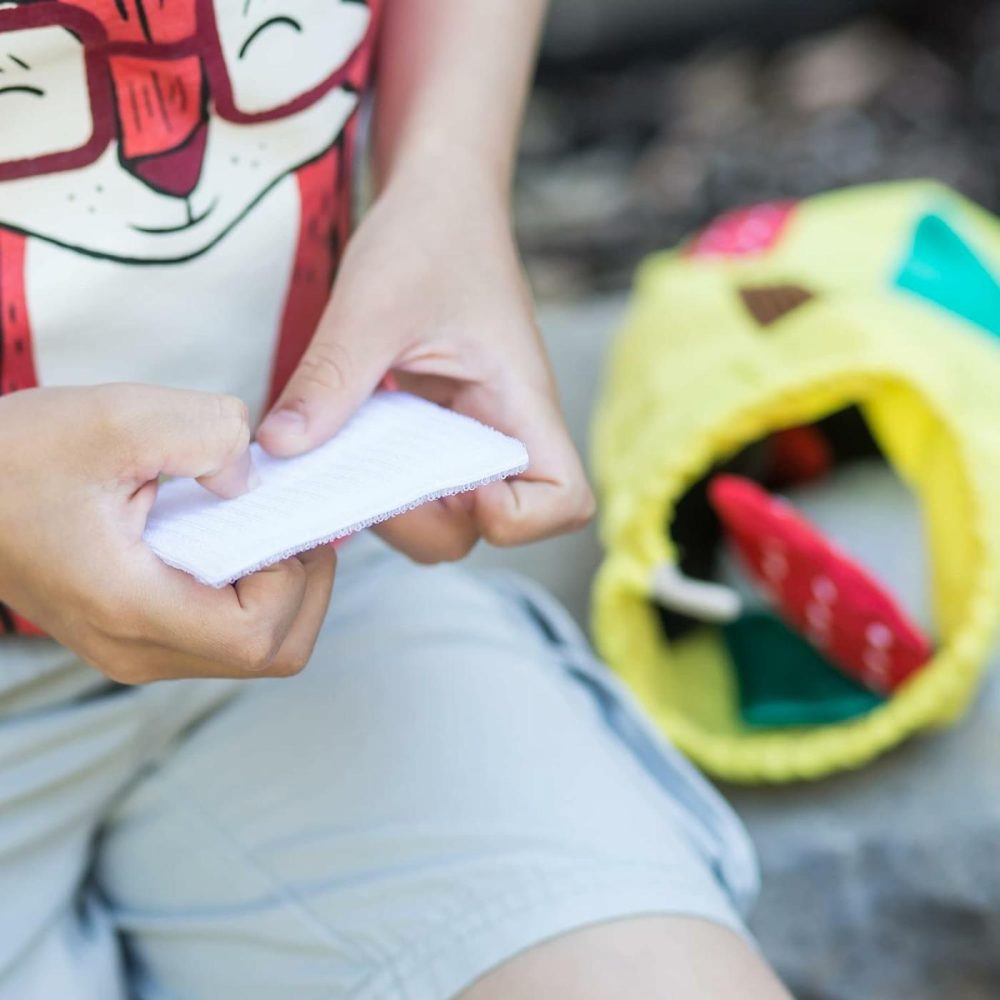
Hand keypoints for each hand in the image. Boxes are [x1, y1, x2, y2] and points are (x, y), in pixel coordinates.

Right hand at [0, 385, 334, 682]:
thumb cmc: (14, 458)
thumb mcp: (118, 417)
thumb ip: (208, 434)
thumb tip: (254, 478)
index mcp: (131, 609)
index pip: (258, 636)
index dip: (293, 577)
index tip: (277, 516)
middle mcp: (137, 650)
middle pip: (270, 654)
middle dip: (303, 585)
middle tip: (288, 520)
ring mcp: (135, 650)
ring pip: (252, 649)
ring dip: (279, 587)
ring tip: (261, 523)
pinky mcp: (135, 634)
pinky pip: (221, 631)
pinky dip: (249, 589)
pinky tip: (232, 536)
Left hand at [257, 160, 593, 562]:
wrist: (438, 192)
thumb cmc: (429, 233)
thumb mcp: (372, 305)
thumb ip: (330, 379)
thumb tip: (278, 449)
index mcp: (521, 400)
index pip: (566, 499)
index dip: (517, 516)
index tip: (455, 483)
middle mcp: (506, 426)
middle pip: (494, 526)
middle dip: (427, 523)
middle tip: (367, 478)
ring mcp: (474, 428)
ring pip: (450, 511)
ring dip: (397, 506)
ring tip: (345, 461)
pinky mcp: (442, 423)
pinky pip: (419, 477)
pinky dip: (380, 478)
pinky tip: (340, 444)